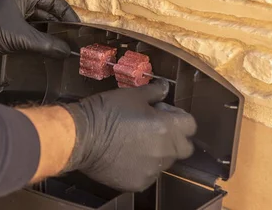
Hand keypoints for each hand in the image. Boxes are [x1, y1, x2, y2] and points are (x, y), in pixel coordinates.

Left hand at [0, 0, 79, 58]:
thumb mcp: (20, 38)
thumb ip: (46, 45)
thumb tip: (68, 52)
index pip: (54, 2)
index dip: (69, 15)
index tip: (80, 30)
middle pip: (47, 13)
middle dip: (60, 28)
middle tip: (74, 43)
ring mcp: (13, 12)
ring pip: (38, 23)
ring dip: (49, 36)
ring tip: (65, 49)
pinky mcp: (7, 25)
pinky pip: (29, 30)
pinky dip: (38, 40)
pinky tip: (49, 51)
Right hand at [61, 81, 196, 191]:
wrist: (81, 136)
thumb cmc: (106, 111)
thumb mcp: (131, 95)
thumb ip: (154, 92)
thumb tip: (165, 88)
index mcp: (166, 127)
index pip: (191, 125)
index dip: (179, 116)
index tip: (163, 112)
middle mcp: (164, 151)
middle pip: (184, 147)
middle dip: (175, 138)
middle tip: (155, 128)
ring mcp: (152, 170)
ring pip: (166, 161)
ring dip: (157, 151)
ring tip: (135, 141)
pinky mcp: (139, 183)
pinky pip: (149, 173)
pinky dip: (142, 165)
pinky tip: (125, 155)